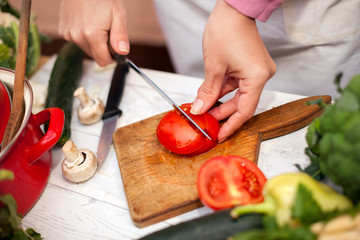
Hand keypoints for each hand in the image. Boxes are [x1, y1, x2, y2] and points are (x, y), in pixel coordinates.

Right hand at [58, 0, 129, 65]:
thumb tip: (123, 53)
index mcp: (92, 35)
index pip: (103, 61)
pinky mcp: (63, 31)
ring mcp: (68, 34)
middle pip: (95, 56)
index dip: (112, 58)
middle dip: (103, 49)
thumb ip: (120, 37)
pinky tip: (87, 23)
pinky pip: (77, 41)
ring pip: (86, 49)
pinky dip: (84, 36)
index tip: (116, 49)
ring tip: (97, 25)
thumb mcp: (118, 15)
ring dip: (94, 43)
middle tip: (107, 32)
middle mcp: (77, 37)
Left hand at [191, 0, 275, 141]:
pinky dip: (223, 91)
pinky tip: (209, 98)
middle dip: (221, 114)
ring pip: (237, 95)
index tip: (219, 136)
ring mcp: (255, 71)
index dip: (230, 126)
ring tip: (203, 111)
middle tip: (206, 123)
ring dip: (220, 103)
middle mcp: (261, 76)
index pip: (244, 111)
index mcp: (257, 78)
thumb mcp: (214, 67)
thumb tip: (200, 110)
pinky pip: (236, 84)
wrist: (233, 8)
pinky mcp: (249, 66)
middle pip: (241, 104)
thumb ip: (208, 92)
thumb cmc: (227, 30)